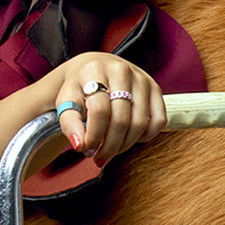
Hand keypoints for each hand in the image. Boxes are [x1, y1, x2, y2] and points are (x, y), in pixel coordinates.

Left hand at [45, 53, 163, 160]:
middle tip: (99, 157)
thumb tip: (79, 145)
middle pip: (121, 119)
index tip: (87, 149)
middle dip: (109, 145)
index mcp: (95, 70)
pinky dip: (145, 136)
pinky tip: (129, 137)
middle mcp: (121, 71)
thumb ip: (69, 123)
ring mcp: (141, 78)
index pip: (100, 110)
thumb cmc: (79, 88)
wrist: (95, 67)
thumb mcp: (66, 102)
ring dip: (125, 144)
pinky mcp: (155, 88)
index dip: (94, 135)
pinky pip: (158, 121)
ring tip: (111, 149)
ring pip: (140, 123)